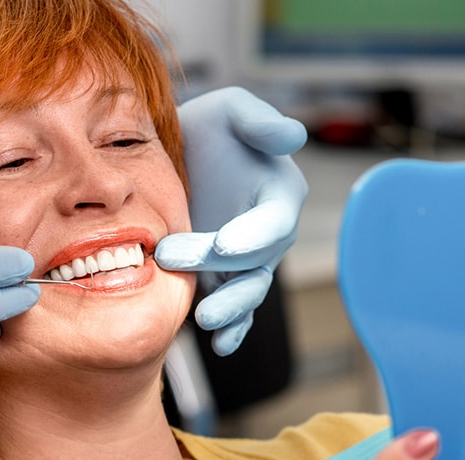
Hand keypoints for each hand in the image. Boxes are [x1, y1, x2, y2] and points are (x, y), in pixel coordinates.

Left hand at [155, 87, 307, 355]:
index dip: (253, 235)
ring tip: (205, 320)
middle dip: (219, 267)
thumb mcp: (230, 110)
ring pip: (248, 292)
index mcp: (279, 194)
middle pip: (254, 261)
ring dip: (231, 309)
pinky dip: (233, 330)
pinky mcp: (224, 279)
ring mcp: (247, 261)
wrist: (172, 156)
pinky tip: (220, 345)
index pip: (274, 221)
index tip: (225, 244)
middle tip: (171, 258)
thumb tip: (293, 136)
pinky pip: (236, 310)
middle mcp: (269, 233)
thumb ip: (259, 122)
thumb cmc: (208, 128)